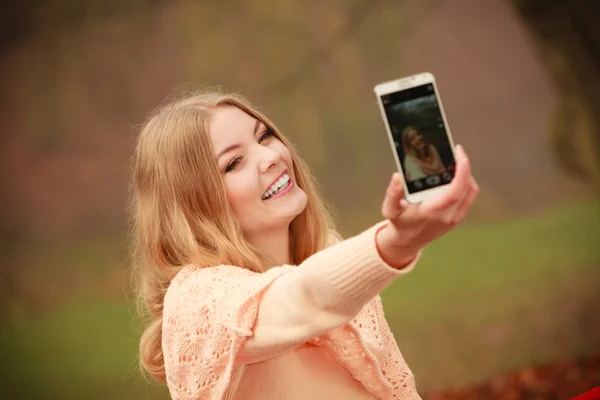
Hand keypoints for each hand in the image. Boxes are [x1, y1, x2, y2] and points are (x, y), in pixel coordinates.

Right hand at [376, 145, 479, 268]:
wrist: (408, 241)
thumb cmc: (399, 222)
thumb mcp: (390, 209)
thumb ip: (392, 193)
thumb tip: (398, 176)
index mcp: (433, 212)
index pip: (456, 190)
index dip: (462, 170)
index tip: (458, 152)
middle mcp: (448, 216)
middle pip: (468, 187)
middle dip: (464, 167)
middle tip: (455, 152)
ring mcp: (456, 218)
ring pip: (471, 191)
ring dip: (466, 175)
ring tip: (454, 162)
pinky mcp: (459, 217)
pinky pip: (469, 196)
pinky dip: (466, 183)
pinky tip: (454, 175)